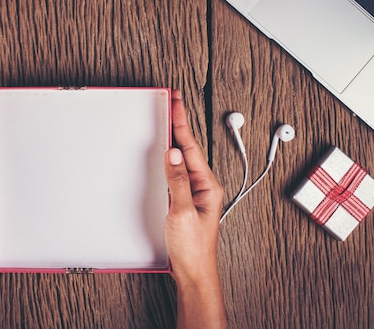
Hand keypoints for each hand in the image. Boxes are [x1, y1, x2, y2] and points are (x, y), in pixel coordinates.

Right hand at [164, 90, 226, 328]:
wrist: (193, 272)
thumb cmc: (192, 248)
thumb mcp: (182, 211)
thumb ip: (177, 181)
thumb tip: (173, 154)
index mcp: (207, 185)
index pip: (191, 146)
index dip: (181, 122)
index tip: (176, 102)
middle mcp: (203, 186)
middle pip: (188, 148)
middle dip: (180, 124)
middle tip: (173, 103)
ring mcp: (194, 193)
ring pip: (183, 160)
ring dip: (175, 140)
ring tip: (170, 120)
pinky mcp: (185, 200)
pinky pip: (177, 173)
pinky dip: (170, 159)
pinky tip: (167, 154)